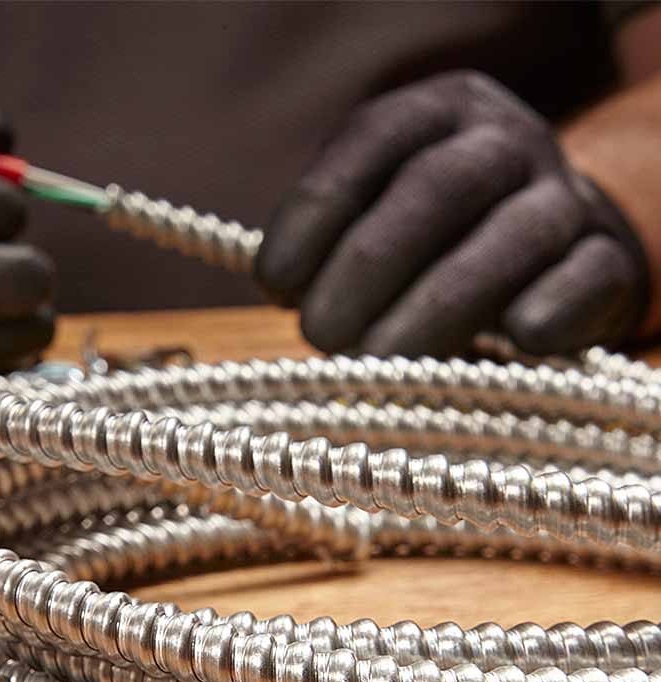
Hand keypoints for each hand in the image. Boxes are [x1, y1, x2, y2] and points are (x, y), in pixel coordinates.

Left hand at [256, 71, 649, 357]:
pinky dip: (546, 312)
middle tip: (320, 336)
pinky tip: (506, 343)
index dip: (314, 214)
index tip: (276, 286)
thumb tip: (286, 294)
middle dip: (365, 269)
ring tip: (376, 366)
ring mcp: (564, 198)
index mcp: (435, 114)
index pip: (370, 143)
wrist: (550, 246)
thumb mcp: (375, 214)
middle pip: (435, 190)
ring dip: (433, 311)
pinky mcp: (606, 261)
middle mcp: (504, 142)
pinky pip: (584, 280)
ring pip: (509, 241)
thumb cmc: (432, 242)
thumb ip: (332, 241)